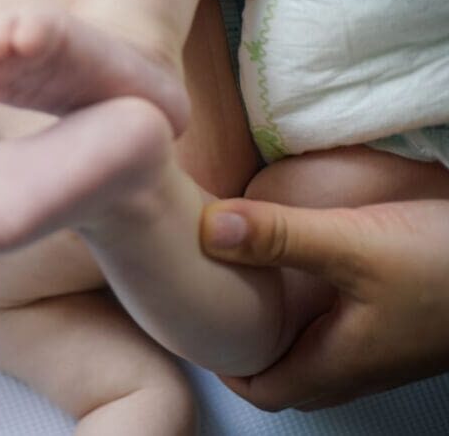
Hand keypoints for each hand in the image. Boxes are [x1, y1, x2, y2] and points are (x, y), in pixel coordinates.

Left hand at [199, 197, 448, 410]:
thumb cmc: (448, 265)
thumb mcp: (356, 245)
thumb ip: (282, 237)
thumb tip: (208, 230)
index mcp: (342, 363)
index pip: (265, 389)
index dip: (225, 368)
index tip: (196, 330)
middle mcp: (363, 364)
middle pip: (289, 376)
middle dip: (249, 350)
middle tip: (217, 309)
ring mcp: (387, 347)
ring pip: (317, 353)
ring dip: (282, 330)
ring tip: (250, 289)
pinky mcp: (404, 322)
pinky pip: (344, 331)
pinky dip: (313, 312)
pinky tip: (307, 272)